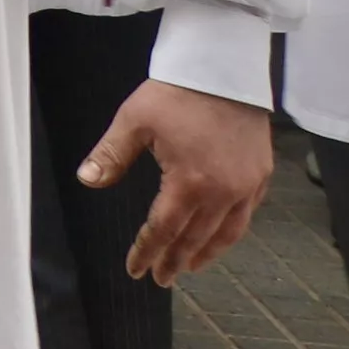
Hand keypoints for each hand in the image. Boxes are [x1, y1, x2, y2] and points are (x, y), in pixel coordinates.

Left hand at [83, 79, 273, 286]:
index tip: (136, 269)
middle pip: (195, 238)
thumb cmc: (176, 93)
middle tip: (162, 279)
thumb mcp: (134, 121)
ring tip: (190, 266)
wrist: (223, 70)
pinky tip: (220, 235)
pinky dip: (231, 231)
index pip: (163, 229)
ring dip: (207, 253)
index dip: (147, 251)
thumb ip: (111, 155)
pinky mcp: (261, 175)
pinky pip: (247, 215)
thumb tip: (87, 180)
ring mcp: (247, 186)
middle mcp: (223, 192)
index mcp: (189, 183)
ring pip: (227, 233)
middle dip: (175, 260)